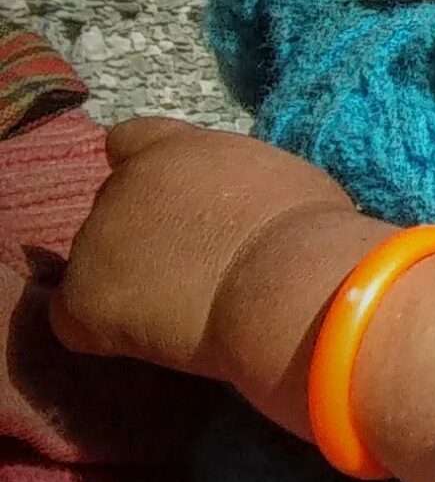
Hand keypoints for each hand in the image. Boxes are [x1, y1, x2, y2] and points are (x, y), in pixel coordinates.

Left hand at [49, 117, 374, 428]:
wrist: (287, 282)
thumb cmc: (311, 232)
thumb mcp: (278, 181)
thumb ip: (237, 186)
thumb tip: (238, 212)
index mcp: (174, 148)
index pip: (131, 140)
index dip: (144, 169)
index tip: (169, 198)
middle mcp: (123, 183)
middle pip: (116, 207)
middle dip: (145, 234)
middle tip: (198, 269)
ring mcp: (95, 239)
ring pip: (99, 265)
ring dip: (133, 283)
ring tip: (190, 311)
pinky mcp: (85, 297)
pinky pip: (75, 320)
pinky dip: (105, 331)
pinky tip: (149, 341)